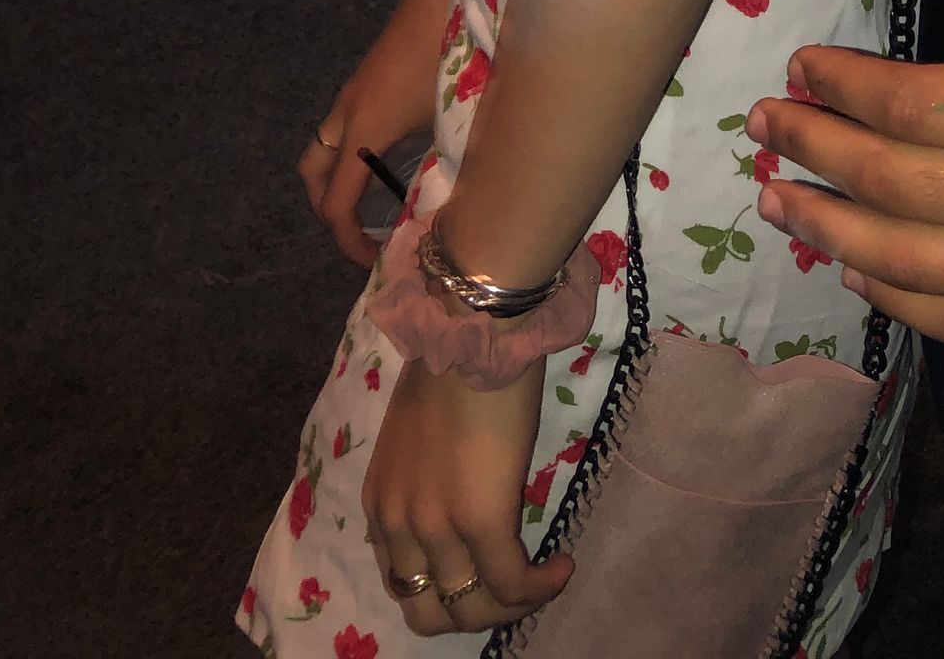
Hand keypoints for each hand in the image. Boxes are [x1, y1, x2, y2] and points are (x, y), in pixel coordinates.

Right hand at [302, 0, 456, 267]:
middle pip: (314, 178)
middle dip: (329, 216)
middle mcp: (345, 114)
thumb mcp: (454, 118)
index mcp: (363, 131)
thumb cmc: (451, 51)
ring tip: (375, 207)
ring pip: (322, 150)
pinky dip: (350, 157)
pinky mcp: (366, 80)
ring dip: (336, 183)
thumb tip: (452, 213)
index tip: (374, 261)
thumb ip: (446, 167)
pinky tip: (390, 163)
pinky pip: (341, 130)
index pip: (336, 206)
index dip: (347, 243)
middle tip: (366, 237)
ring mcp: (352, 94)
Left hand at [362, 357, 569, 635]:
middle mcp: (398, 526)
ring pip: (471, 610)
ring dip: (512, 606)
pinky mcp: (482, 520)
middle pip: (429, 614)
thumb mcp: (420, 437)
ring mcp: (437, 528)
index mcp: (381, 504)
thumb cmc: (455, 363)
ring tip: (542, 580)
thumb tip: (461, 503)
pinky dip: (540, 588)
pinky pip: (512, 584)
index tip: (482, 571)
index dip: (447, 590)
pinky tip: (562, 566)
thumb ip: (427, 483)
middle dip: (473, 612)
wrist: (474, 328)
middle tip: (512, 586)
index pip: (403, 584)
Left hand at [747, 0, 943, 352]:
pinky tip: (862, 273)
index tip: (805, 69)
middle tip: (761, 128)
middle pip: (904, 186)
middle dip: (820, 154)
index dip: (855, 90)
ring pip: (919, 265)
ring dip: (839, 230)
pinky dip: (902, 300)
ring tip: (780, 201)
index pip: (931, 105)